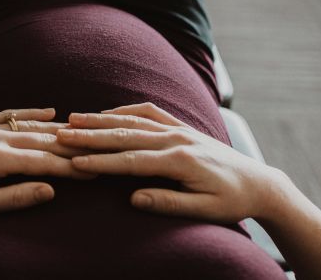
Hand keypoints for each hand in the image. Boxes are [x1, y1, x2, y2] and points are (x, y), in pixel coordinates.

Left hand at [0, 108, 96, 220]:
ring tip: (85, 134)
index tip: (96, 173)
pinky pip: (7, 113)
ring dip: (58, 130)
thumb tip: (51, 189)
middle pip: (42, 141)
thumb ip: (15, 197)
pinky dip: (30, 112)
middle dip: (73, 148)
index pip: (44, 162)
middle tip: (101, 153)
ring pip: (29, 125)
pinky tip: (49, 112)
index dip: (72, 168)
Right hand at [57, 102, 282, 223]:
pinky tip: (107, 113)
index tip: (74, 161)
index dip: (101, 161)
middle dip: (90, 135)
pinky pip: (149, 112)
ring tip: (73, 119)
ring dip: (101, 118)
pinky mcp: (181, 125)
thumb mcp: (205, 210)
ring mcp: (179, 129)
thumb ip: (169, 203)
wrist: (259, 183)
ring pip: (132, 120)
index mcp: (180, 161)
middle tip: (60, 134)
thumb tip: (134, 198)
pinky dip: (125, 110)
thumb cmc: (232, 201)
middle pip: (125, 134)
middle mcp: (176, 139)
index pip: (131, 161)